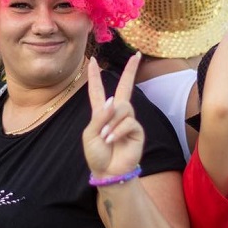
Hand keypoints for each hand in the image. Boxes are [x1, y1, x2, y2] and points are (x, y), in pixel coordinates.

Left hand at [83, 54, 144, 179]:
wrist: (108, 171)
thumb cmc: (96, 154)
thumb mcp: (90, 133)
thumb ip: (100, 116)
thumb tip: (113, 100)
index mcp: (100, 112)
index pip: (97, 90)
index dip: (95, 76)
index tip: (93, 61)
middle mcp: (115, 113)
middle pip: (124, 87)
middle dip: (130, 71)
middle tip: (137, 56)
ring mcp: (127, 121)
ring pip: (123, 108)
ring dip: (112, 122)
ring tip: (106, 137)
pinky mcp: (136, 130)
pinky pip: (129, 122)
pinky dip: (118, 131)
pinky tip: (113, 140)